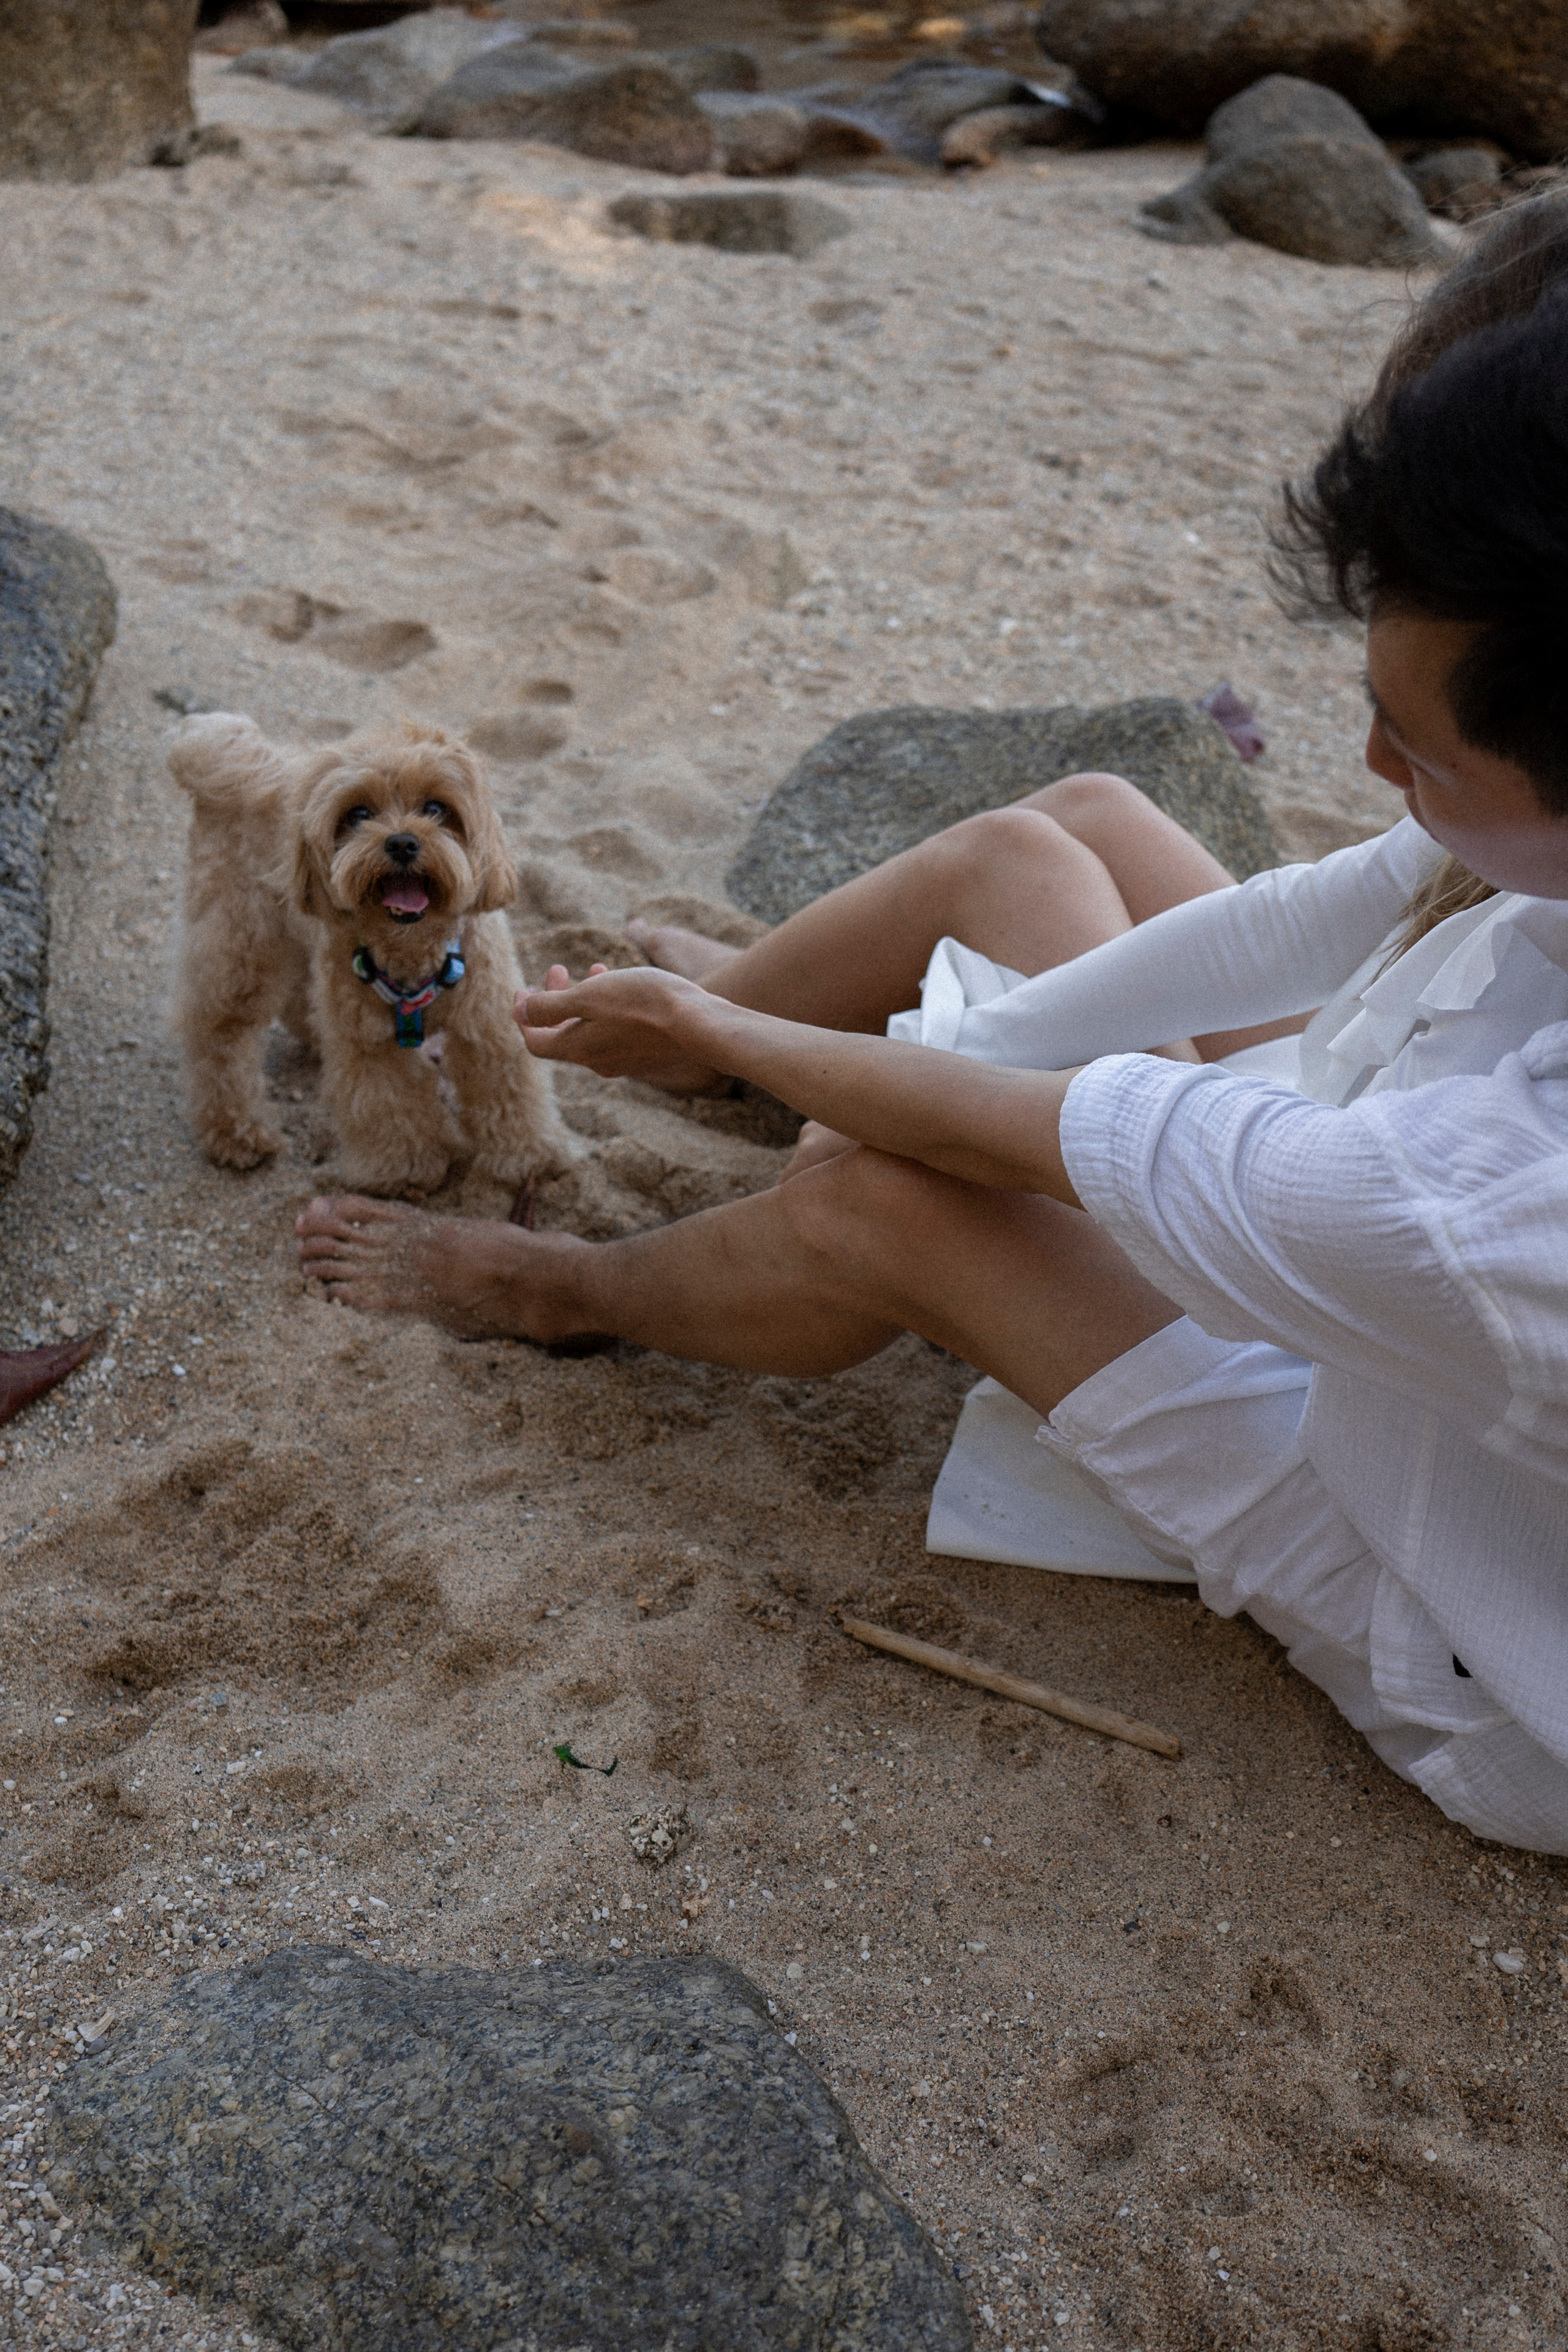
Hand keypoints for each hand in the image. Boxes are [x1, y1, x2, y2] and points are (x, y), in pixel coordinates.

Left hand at [515, 964, 733, 1080]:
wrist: (701, 1024)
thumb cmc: (643, 1005)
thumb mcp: (588, 997)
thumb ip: (548, 1007)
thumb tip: (521, 1013)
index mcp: (578, 1050)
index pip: (535, 1041)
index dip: (522, 1016)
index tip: (523, 988)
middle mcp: (598, 1061)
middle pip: (563, 1034)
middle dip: (554, 1000)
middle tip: (558, 970)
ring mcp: (625, 1060)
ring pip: (592, 1029)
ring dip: (585, 999)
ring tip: (593, 969)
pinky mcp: (649, 1053)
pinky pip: (617, 1031)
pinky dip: (609, 1008)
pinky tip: (625, 984)